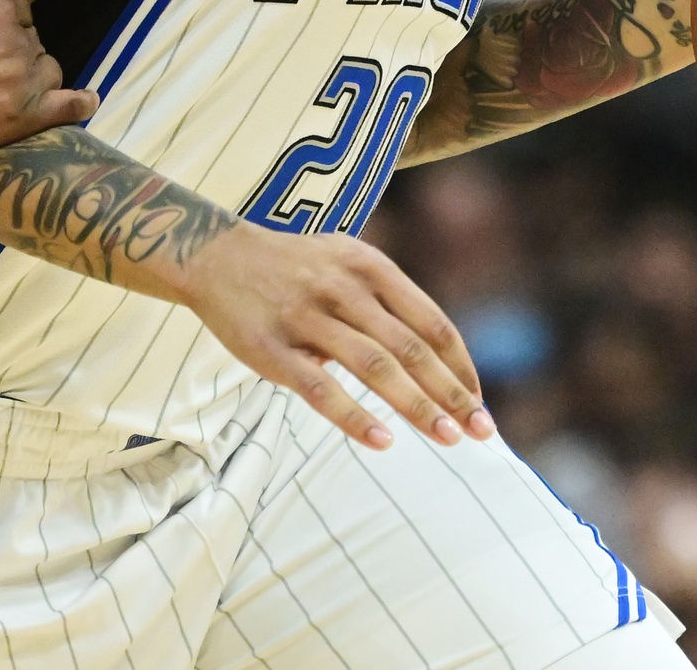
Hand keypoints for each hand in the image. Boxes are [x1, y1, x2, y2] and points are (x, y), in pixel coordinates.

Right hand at [0, 0, 94, 159]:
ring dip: (31, 72)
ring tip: (2, 83)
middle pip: (30, 38)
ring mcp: (23, 84)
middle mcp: (19, 42)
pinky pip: (67, 108)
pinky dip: (79, 103)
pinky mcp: (21, 121)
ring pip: (46, 70)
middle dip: (9, 45)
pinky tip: (86, 100)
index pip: (15, 8)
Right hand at [180, 223, 492, 451]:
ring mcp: (306, 317)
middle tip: (481, 431)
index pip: (431, 322)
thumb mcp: (346, 260)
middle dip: (451, 393)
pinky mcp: (271, 348)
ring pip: (375, 367)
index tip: (478, 401)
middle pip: (411, 348)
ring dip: (417, 406)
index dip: (461, 366)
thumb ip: (389, 300)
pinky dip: (354, 417)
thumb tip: (441, 360)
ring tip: (447, 438)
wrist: (214, 254)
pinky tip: (383, 442)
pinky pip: (320, 388)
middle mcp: (342, 287)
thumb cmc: (294, 267)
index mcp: (368, 266)